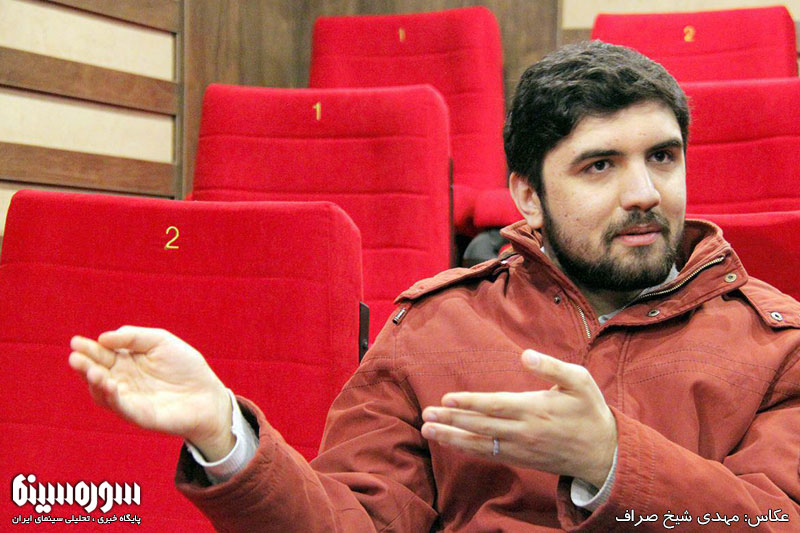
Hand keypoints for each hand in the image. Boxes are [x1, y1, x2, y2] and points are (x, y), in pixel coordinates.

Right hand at [69, 326, 234, 460]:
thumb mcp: (161, 341)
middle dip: (85, 365)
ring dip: (94, 382)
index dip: (88, 348)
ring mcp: (128, 399)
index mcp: (126, 361)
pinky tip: (109, 384)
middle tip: (75, 356)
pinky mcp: (138, 415)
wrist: (208, 394)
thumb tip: (103, 338)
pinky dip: (112, 397)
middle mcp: (122, 380)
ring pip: (103, 392)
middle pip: (97, 372)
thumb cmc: (186, 366)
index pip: (101, 354)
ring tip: (92, 371)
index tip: (76, 341)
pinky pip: (121, 407)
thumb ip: (134, 337)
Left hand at [421, 349, 616, 487]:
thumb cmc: (590, 411)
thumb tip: (526, 355)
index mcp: (536, 409)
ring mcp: (521, 448)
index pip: (496, 406)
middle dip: (452, 419)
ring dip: (452, 436)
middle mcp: (524, 431)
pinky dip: (467, 449)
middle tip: (426, 414)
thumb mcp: (580, 381)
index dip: (470, 402)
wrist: (604, 453)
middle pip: (481, 426)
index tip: (447, 398)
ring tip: (428, 429)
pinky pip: (489, 454)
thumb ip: (552, 367)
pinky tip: (449, 441)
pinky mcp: (520, 458)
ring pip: (480, 443)